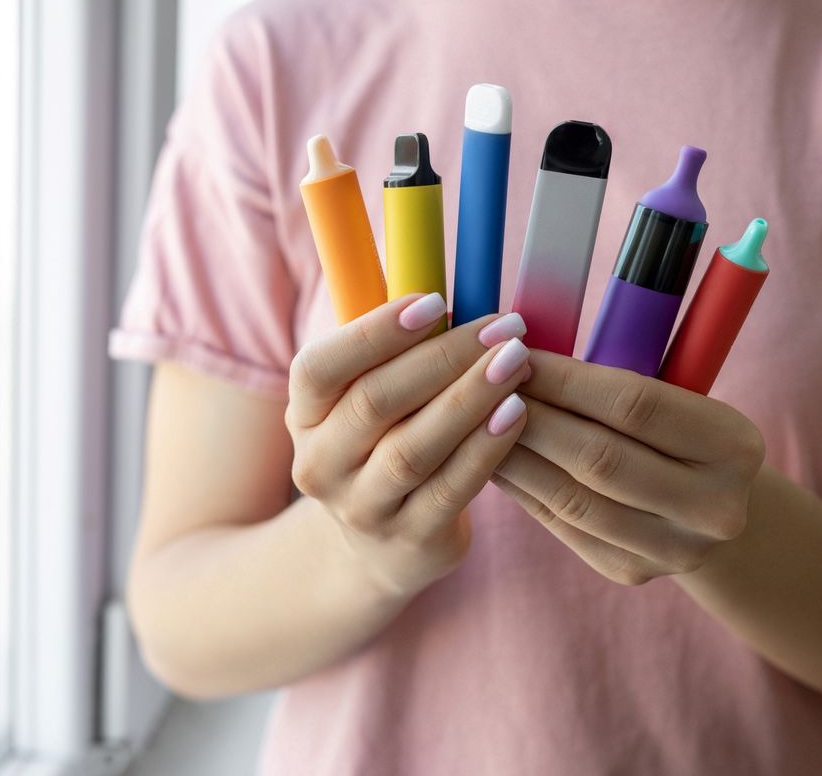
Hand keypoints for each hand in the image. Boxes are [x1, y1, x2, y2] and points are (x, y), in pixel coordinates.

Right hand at [286, 292, 530, 597]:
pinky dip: (486, 448)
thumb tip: (440, 274)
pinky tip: (518, 412)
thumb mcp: (372, 395)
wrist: (381, 548)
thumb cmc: (389, 442)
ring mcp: (362, 508)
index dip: (375, 332)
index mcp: (304, 413)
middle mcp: (320, 463)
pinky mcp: (410, 541)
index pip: (320, 368)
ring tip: (516, 362)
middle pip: (375, 402)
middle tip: (502, 327)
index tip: (436, 301)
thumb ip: (397, 347)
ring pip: (413, 449)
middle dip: (444, 357)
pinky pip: (451, 489)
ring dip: (470, 399)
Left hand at [492, 350, 765, 584]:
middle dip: (534, 418)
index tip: (518, 354)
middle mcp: (714, 506)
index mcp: (734, 446)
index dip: (567, 380)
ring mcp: (674, 549)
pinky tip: (492, 459)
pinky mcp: (632, 572)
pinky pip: (562, 526)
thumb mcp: (680, 396)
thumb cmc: (682, 432)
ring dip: (516, 456)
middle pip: (601, 458)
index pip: (635, 406)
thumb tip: (524, 353)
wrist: (716, 508)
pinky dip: (522, 489)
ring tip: (477, 422)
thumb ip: (620, 378)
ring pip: (574, 499)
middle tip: (484, 386)